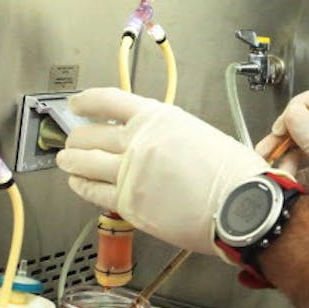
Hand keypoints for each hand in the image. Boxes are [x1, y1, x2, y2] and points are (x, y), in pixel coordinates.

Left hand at [56, 87, 268, 259]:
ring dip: (71, 161)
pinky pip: (93, 192)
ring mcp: (130, 173)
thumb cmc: (234, 174)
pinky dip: (81, 186)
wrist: (242, 206)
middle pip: (89, 134)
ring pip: (84, 163)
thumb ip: (170, 137)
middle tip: (73, 141)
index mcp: (159, 118)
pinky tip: (78, 184)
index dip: (86, 101)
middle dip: (76, 138)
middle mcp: (139, 141)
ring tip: (66, 161)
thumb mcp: (201, 135)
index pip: (108, 101)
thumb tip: (158, 146)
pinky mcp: (129, 203)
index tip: (77, 104)